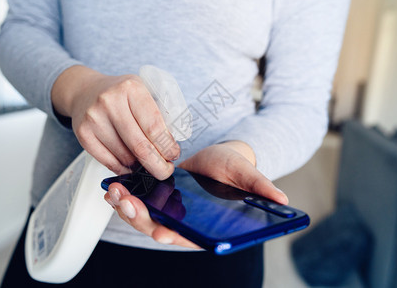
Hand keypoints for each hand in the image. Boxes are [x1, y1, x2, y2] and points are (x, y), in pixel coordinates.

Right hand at [52, 66, 178, 179]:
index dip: (167, 147)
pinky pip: (109, 162)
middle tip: (165, 171)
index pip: (154, 127)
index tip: (173, 155)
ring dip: (140, 167)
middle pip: (140, 147)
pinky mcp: (83, 135)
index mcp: (131, 88)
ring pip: (125, 157)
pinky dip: (124, 169)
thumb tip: (170, 148)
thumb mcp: (143, 91)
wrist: (84, 90)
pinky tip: (132, 166)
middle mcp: (110, 102)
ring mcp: (94, 119)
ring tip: (148, 165)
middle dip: (157, 165)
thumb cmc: (119, 93)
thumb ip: (158, 115)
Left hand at [104, 140, 287, 248]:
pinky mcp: (157, 198)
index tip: (161, 231)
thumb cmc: (233, 168)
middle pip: (157, 228)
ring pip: (143, 217)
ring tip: (115, 191)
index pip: (188, 237)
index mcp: (205, 223)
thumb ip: (260, 186)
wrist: (217, 158)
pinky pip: (138, 202)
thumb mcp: (246, 173)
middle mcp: (183, 222)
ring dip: (126, 207)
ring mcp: (168, 211)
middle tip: (127, 202)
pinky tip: (113, 186)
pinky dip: (124, 196)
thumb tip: (283, 200)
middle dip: (140, 218)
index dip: (174, 236)